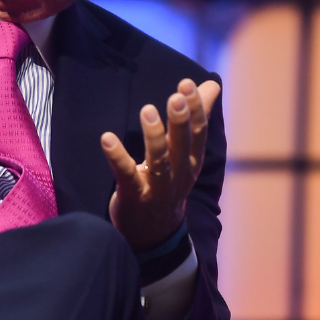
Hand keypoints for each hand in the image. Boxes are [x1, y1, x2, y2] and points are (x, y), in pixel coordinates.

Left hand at [101, 78, 220, 252]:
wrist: (153, 234)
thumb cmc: (168, 183)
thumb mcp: (186, 153)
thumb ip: (195, 117)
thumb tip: (212, 84)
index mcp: (191, 161)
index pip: (198, 133)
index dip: (195, 109)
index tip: (188, 84)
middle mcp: (178, 175)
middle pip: (182, 145)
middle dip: (180, 120)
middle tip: (176, 95)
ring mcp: (156, 188)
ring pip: (159, 160)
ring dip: (154, 135)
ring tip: (147, 110)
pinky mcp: (133, 196)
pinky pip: (126, 174)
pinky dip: (117, 156)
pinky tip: (106, 138)